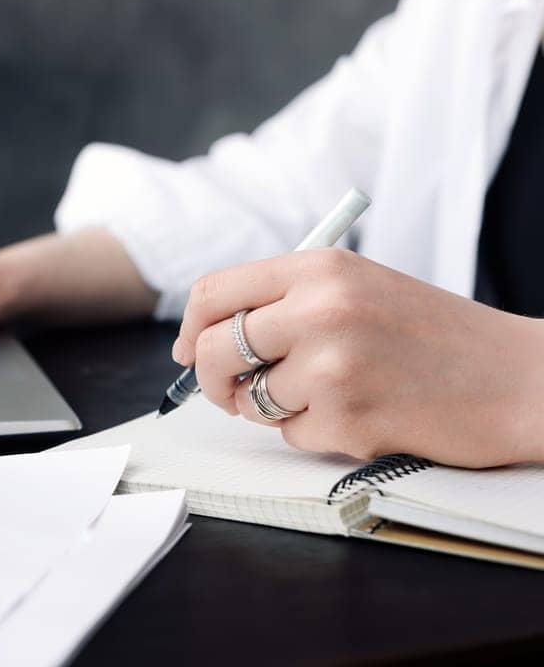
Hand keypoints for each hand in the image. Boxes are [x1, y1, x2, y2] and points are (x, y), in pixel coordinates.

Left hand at [175, 248, 543, 466]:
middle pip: (215, 348)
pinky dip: (316, 433)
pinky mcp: (345, 416)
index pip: (214, 292)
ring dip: (273, 408)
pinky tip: (365, 413)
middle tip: (233, 392)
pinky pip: (292, 435)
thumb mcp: (361, 289)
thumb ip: (288, 302)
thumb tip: (204, 338)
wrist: (519, 379)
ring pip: (251, 398)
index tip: (191, 350)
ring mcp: (331, 364)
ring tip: (328, 395)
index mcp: (320, 268)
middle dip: (214, 379)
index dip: (192, 328)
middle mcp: (319, 309)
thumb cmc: (437, 338)